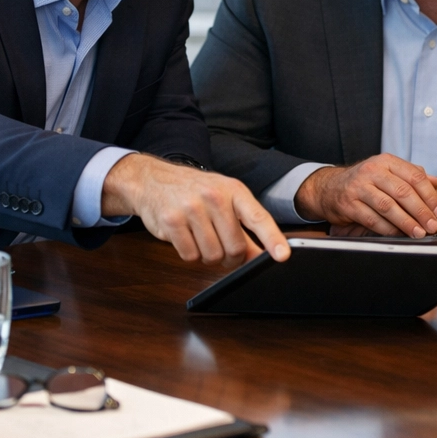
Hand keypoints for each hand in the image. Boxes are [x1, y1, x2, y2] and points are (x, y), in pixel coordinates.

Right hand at [101, 153, 289, 264]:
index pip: (258, 217)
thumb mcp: (225, 200)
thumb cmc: (195, 191)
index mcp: (234, 190)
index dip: (272, 239)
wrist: (153, 180)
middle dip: (232, 257)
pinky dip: (190, 255)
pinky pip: (190, 256)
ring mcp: (191, 208)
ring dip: (209, 256)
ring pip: (213, 256)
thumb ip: (246, 227)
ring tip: (201, 237)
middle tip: (223, 248)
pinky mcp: (171, 222)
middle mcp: (214, 196)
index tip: (283, 256)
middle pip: (235, 247)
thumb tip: (264, 256)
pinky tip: (186, 238)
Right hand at [293, 154, 436, 237]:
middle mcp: (372, 171)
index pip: (414, 176)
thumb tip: (436, 182)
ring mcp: (359, 187)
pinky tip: (399, 235)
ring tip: (419, 233)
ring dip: (406, 222)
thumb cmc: (364, 181)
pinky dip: (388, 229)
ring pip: (388, 206)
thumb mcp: (388, 172)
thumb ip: (411, 176)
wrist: (330, 188)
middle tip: (433, 225)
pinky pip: (372, 219)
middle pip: (402, 191)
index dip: (430, 195)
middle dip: (421, 211)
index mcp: (386, 161)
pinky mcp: (348, 204)